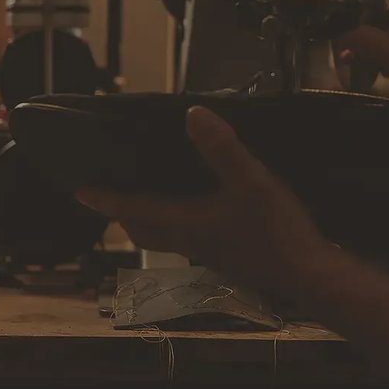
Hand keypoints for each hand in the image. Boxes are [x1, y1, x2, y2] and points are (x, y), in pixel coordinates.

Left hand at [74, 106, 330, 294]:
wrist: (309, 275)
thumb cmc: (275, 230)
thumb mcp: (250, 181)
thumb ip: (221, 148)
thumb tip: (192, 113)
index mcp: (185, 223)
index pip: (134, 210)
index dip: (106, 199)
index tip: (79, 191)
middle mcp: (189, 241)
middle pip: (143, 230)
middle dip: (123, 213)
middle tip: (108, 195)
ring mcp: (208, 252)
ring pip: (164, 236)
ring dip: (148, 219)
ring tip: (145, 197)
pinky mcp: (227, 255)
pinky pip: (187, 238)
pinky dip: (177, 222)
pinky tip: (195, 208)